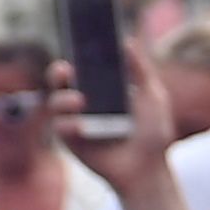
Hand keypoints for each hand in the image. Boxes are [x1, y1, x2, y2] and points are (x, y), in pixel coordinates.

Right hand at [68, 48, 182, 198]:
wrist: (149, 169)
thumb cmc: (153, 134)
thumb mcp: (152, 97)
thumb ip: (140, 70)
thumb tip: (126, 42)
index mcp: (102, 87)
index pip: (83, 64)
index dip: (76, 52)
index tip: (75, 39)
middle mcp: (84, 101)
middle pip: (60, 80)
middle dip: (58, 71)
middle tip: (67, 69)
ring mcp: (76, 120)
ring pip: (55, 102)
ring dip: (64, 99)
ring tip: (81, 101)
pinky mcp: (71, 141)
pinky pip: (61, 127)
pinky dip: (70, 124)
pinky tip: (83, 126)